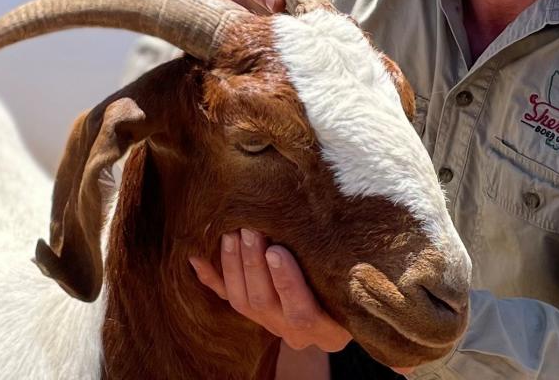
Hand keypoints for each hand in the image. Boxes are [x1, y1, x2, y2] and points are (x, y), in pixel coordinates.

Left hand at [189, 229, 350, 352]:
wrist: (357, 301)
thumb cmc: (362, 283)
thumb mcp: (361, 280)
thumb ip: (345, 267)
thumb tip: (336, 225)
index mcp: (329, 330)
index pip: (303, 313)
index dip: (286, 283)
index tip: (276, 251)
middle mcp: (298, 334)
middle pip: (266, 305)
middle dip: (253, 265)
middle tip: (250, 229)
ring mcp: (273, 325)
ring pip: (244, 303)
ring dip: (234, 265)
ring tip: (232, 232)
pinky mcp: (256, 314)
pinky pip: (227, 299)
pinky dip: (211, 278)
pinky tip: (196, 258)